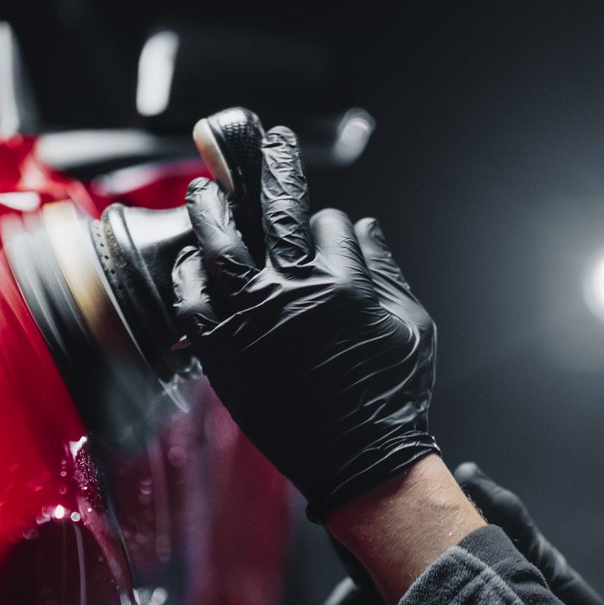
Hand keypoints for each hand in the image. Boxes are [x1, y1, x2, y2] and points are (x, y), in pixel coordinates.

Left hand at [171, 122, 437, 516]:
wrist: (360, 461)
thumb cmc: (393, 396)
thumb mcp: (413, 325)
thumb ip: (388, 270)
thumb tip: (366, 227)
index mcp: (346, 282)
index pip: (328, 222)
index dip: (326, 220)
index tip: (320, 225)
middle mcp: (295, 291)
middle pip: (274, 210)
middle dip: (271, 167)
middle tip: (263, 143)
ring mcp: (253, 319)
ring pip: (220, 243)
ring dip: (212, 208)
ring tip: (205, 190)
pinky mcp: (224, 352)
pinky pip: (193, 300)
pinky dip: (190, 276)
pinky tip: (192, 263)